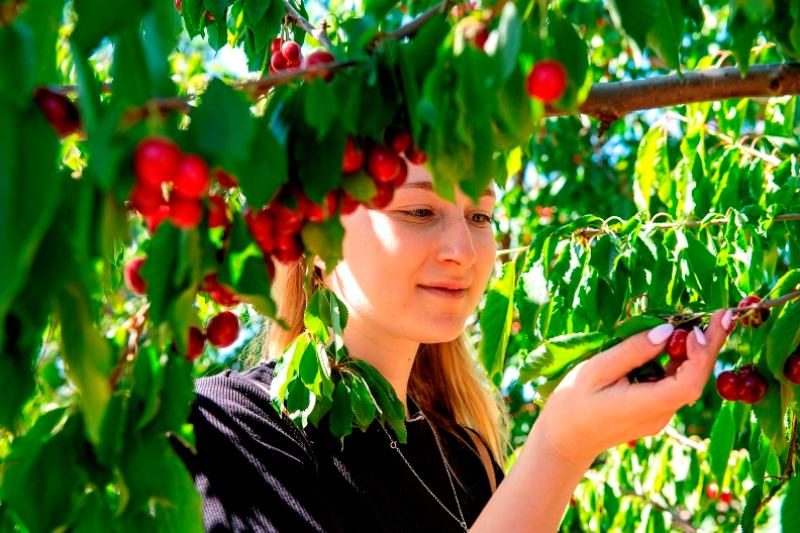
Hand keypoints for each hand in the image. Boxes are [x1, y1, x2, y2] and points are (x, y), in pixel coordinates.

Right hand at [532, 309, 731, 467]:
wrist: (564, 439)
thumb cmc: (573, 403)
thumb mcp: (596, 370)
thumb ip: (632, 351)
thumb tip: (666, 331)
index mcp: (645, 406)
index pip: (688, 383)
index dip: (699, 356)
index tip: (696, 328)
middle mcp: (661, 414)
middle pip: (695, 379)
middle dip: (711, 345)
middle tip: (723, 313)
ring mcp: (660, 414)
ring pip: (687, 379)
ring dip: (697, 350)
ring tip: (706, 319)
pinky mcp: (654, 410)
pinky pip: (674, 382)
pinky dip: (680, 360)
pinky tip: (679, 340)